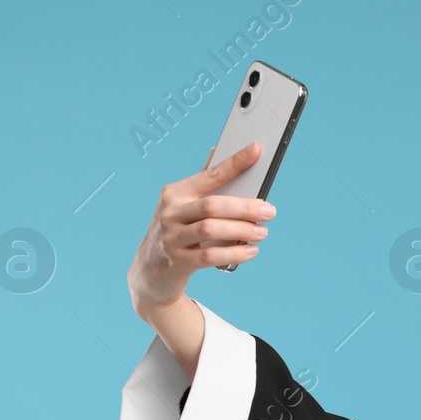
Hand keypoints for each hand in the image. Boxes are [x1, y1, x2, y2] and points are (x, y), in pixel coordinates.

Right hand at [126, 141, 276, 314]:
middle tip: (270, 211)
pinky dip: (235, 253)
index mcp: (175, 193)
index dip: (234, 162)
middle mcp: (170, 213)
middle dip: (245, 207)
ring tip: (262, 232)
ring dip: (242, 230)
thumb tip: (219, 151)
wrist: (151, 270)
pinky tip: (251, 251)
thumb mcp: (182, 206)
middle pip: (212, 205)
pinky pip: (210, 256)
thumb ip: (202, 185)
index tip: (256, 149)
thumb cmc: (177, 231)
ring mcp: (171, 238)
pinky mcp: (177, 262)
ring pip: (211, 229)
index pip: (210, 174)